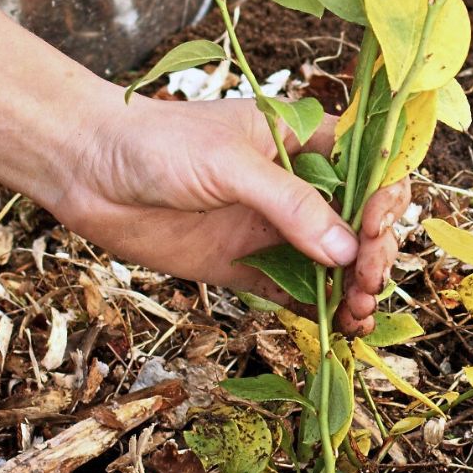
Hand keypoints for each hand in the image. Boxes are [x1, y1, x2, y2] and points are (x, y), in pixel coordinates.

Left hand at [55, 94, 406, 335]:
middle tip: (364, 282)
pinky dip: (324, 314)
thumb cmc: (158, 144)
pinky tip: (339, 329)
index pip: (371, 171)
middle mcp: (301, 189)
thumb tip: (346, 253)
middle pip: (362, 226)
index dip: (385, 203)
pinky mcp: (252, 269)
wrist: (88, 171)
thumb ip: (290, 206)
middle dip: (374, 255)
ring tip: (355, 314)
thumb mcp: (230, 164)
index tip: (373, 229)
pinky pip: (300, 295)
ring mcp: (278, 232)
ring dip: (356, 291)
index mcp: (307, 143)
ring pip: (338, 266)